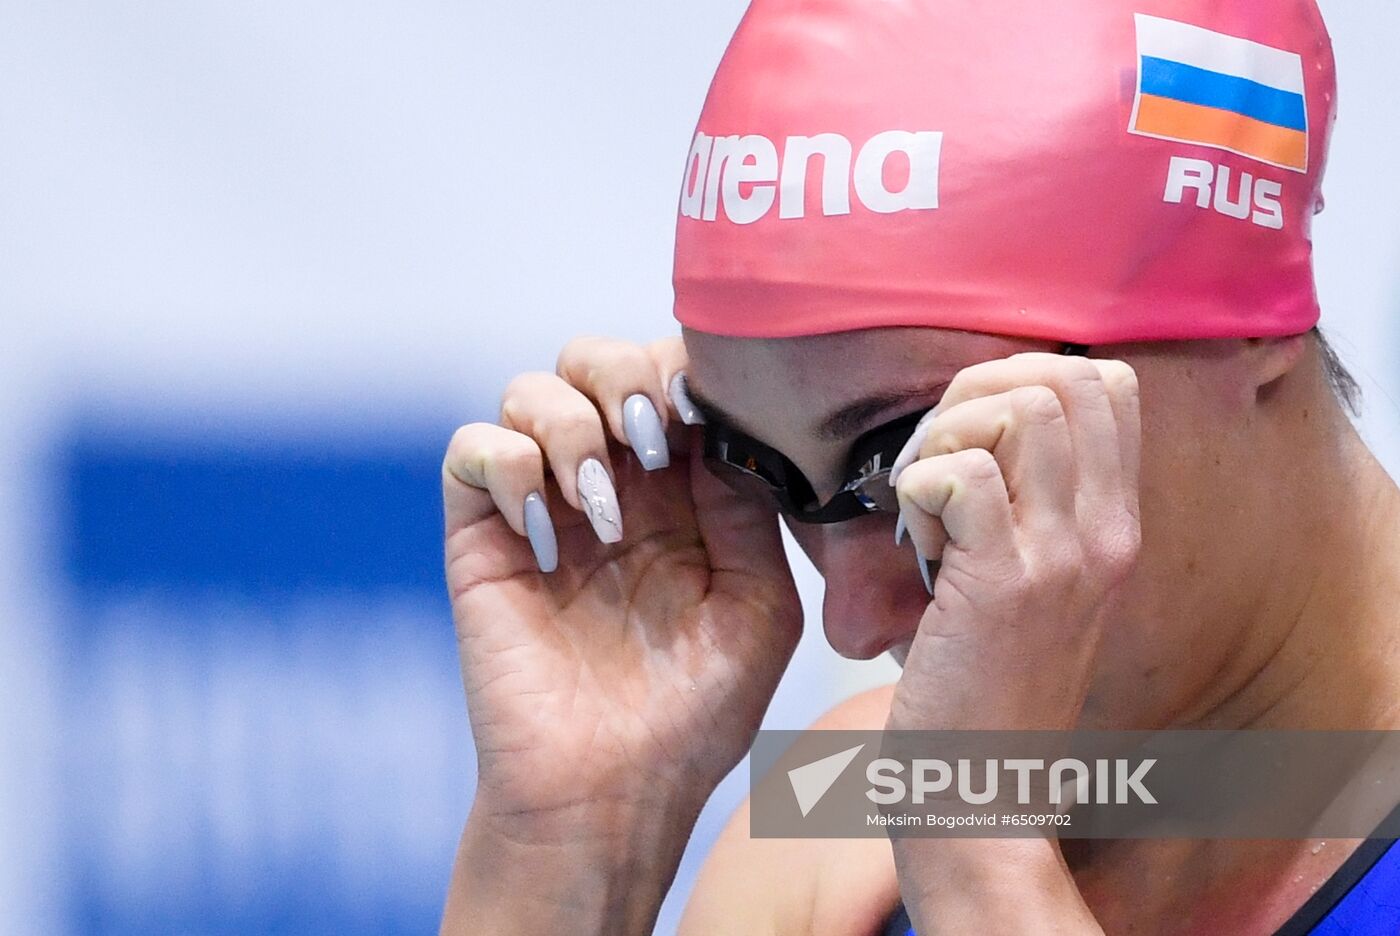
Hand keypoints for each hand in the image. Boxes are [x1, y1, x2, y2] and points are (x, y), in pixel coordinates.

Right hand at [443, 337, 802, 832]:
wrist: (608, 794)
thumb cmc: (693, 715)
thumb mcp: (759, 606)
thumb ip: (750, 509)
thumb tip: (724, 426)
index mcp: (678, 493)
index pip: (670, 380)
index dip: (683, 369)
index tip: (700, 411)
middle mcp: (606, 484)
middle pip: (593, 358)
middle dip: (623, 375)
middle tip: (650, 440)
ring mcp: (539, 507)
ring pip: (530, 390)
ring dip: (570, 427)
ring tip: (601, 513)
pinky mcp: (480, 537)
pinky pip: (473, 449)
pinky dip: (510, 468)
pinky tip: (548, 542)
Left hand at [888, 351, 1141, 732]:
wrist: (985, 791)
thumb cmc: (988, 687)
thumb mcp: (1035, 586)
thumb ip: (1027, 507)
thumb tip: (971, 426)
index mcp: (1114, 526)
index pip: (1107, 385)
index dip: (1024, 378)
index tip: (971, 434)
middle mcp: (1106, 533)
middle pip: (1065, 379)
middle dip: (977, 392)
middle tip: (937, 458)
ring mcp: (1063, 558)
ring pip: (1022, 410)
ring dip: (948, 439)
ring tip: (929, 504)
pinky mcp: (1006, 586)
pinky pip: (963, 477)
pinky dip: (921, 487)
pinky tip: (918, 538)